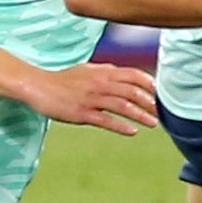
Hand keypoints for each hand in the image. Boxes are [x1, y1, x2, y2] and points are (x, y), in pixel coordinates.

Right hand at [26, 61, 161, 135]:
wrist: (40, 87)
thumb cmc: (64, 80)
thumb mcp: (87, 70)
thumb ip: (106, 71)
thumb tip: (123, 73)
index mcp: (102, 72)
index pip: (132, 75)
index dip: (148, 83)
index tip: (160, 93)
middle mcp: (100, 83)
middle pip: (132, 91)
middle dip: (149, 102)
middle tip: (161, 113)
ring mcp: (91, 98)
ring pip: (122, 106)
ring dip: (140, 115)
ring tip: (153, 124)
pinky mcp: (82, 113)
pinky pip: (106, 120)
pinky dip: (121, 126)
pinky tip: (132, 132)